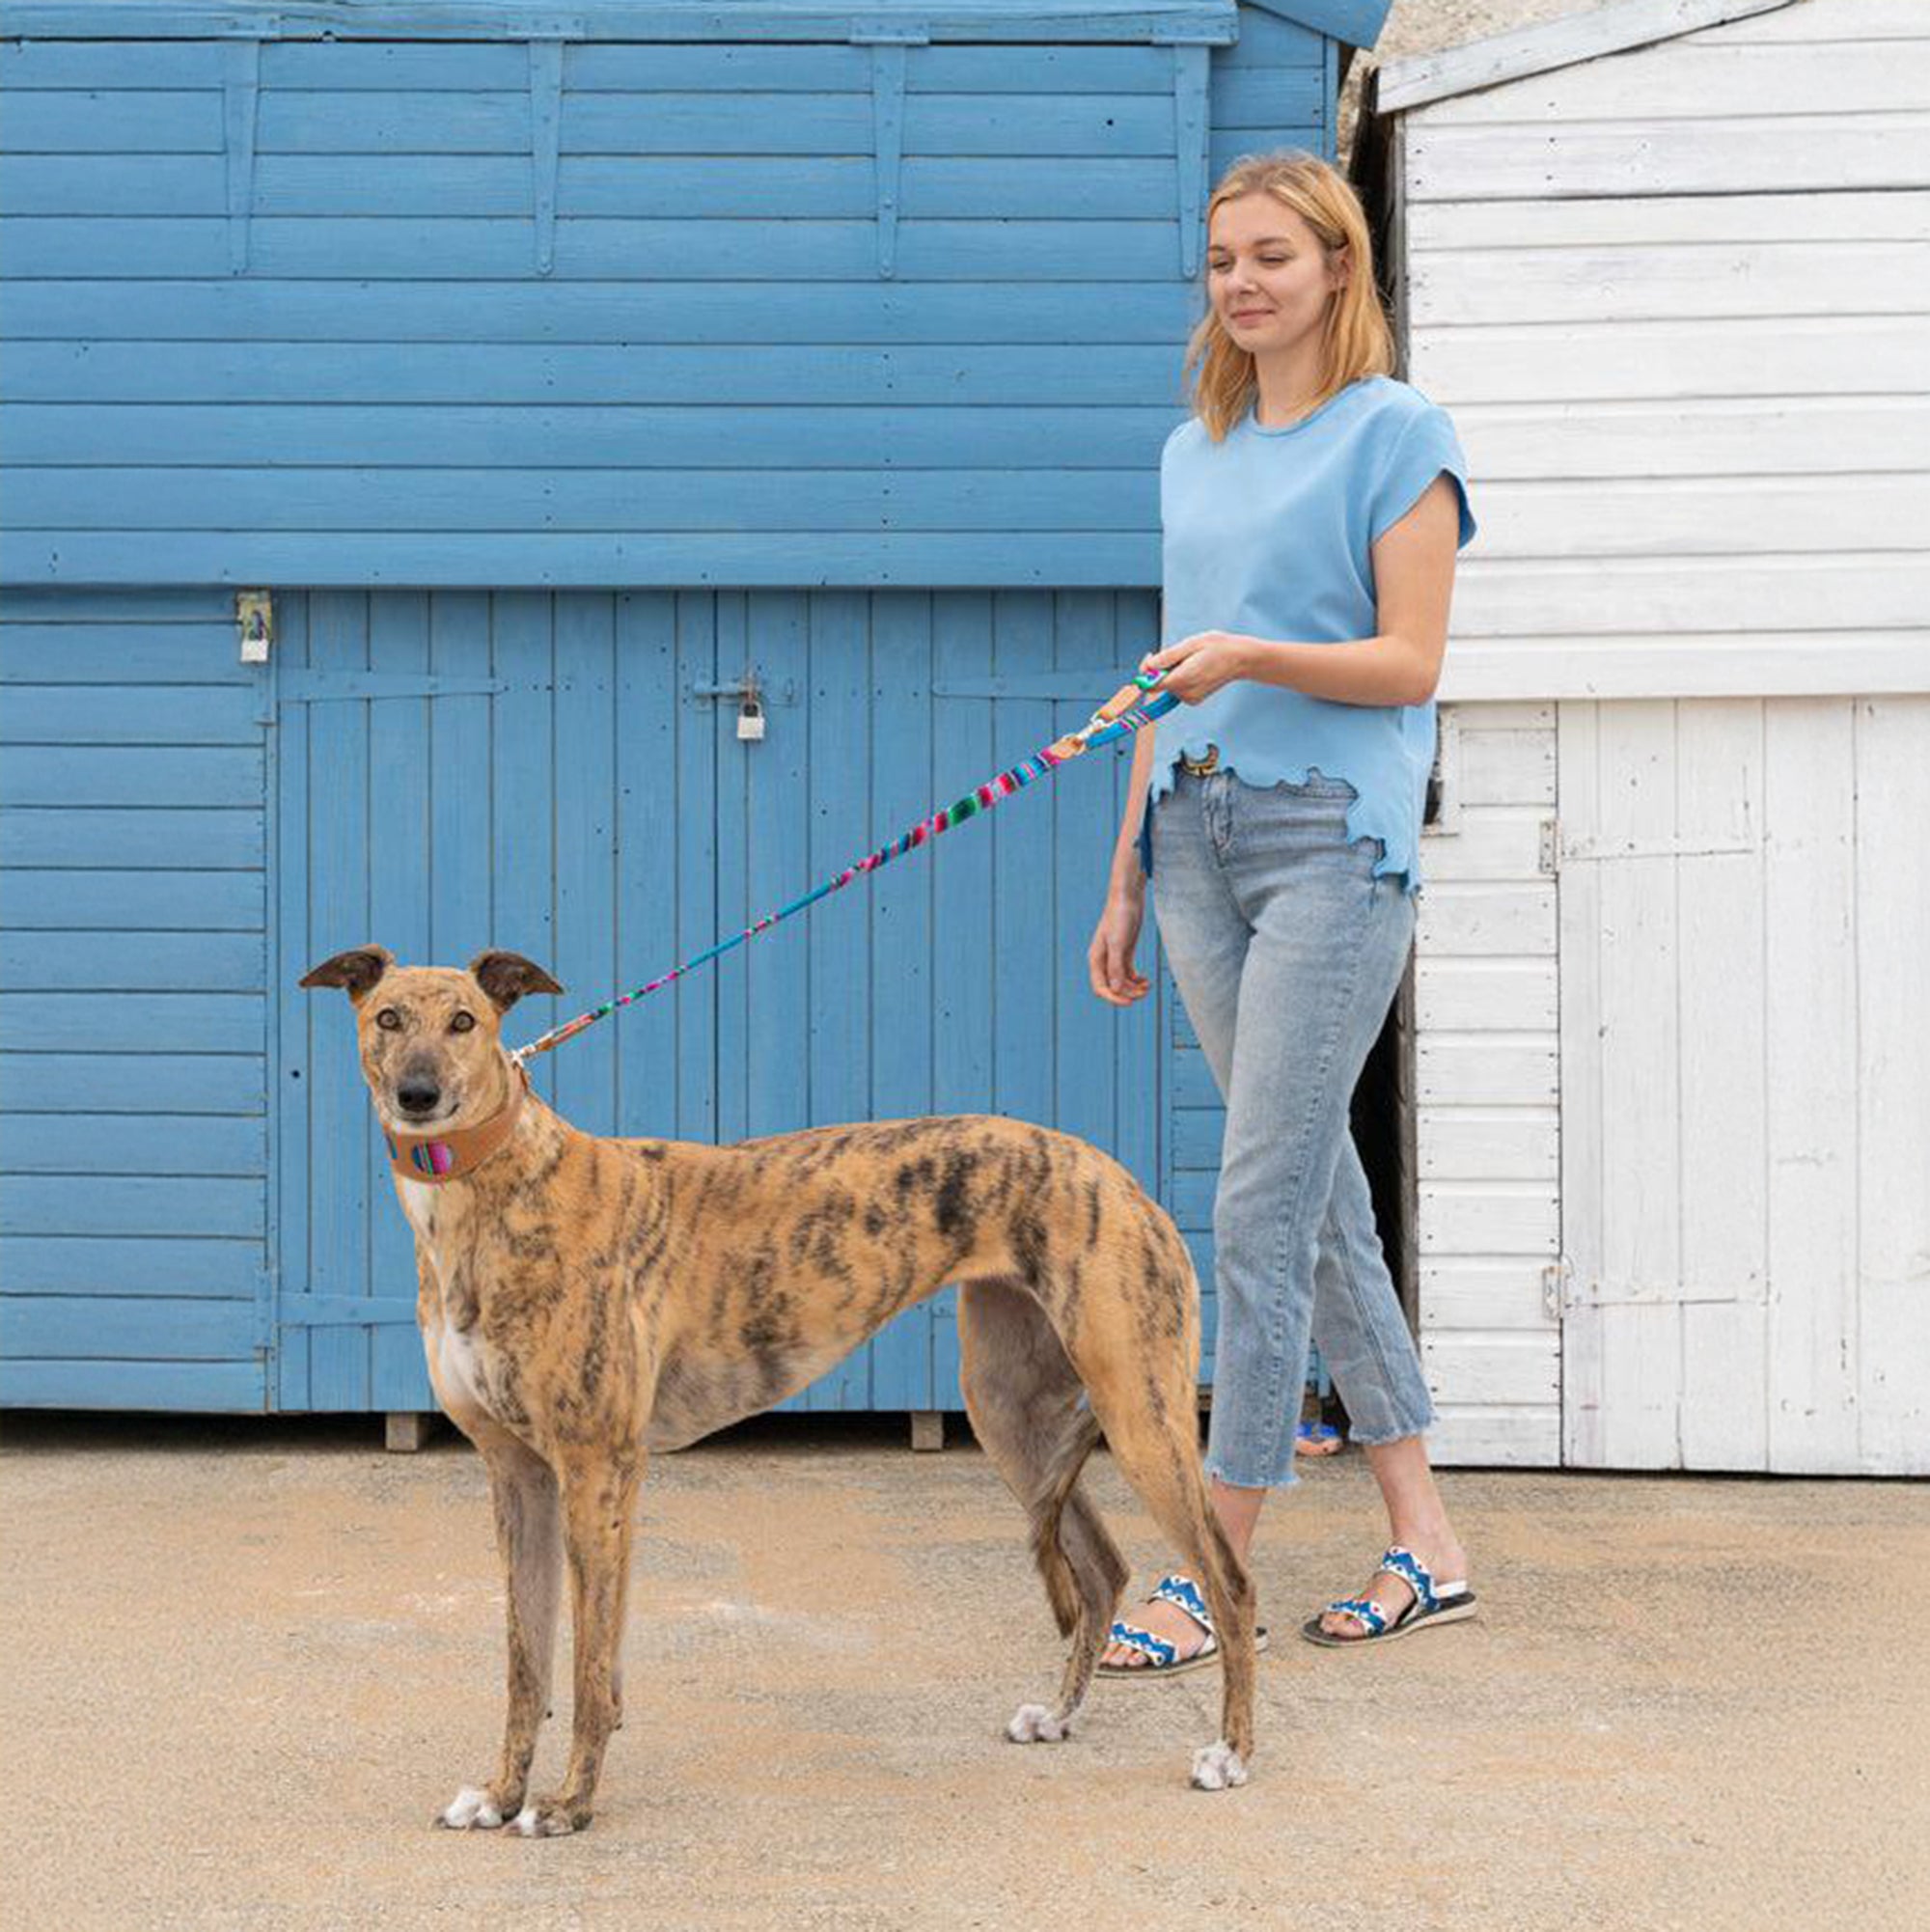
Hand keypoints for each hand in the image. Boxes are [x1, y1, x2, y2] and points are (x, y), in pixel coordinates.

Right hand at [1088, 884, 1150, 1007]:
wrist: (1127, 898)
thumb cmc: (1120, 917)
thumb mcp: (1118, 943)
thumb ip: (1116, 967)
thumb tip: (1115, 989)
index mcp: (1096, 959)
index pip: (1101, 988)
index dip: (1114, 998)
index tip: (1131, 1002)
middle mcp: (1103, 961)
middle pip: (1112, 987)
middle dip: (1127, 993)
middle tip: (1144, 992)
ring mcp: (1114, 957)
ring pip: (1121, 982)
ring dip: (1133, 988)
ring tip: (1147, 986)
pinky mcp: (1124, 952)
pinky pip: (1128, 974)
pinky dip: (1136, 980)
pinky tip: (1146, 980)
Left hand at [1139, 631, 1252, 704]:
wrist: (1239, 659)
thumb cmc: (1217, 647)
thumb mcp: (1190, 644)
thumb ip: (1167, 657)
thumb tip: (1148, 667)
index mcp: (1183, 679)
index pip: (1151, 685)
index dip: (1146, 673)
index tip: (1151, 657)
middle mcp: (1185, 693)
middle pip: (1159, 685)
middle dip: (1162, 669)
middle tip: (1179, 654)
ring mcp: (1190, 699)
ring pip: (1168, 686)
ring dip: (1173, 673)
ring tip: (1191, 661)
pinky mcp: (1193, 700)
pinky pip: (1177, 689)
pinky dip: (1180, 679)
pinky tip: (1195, 669)